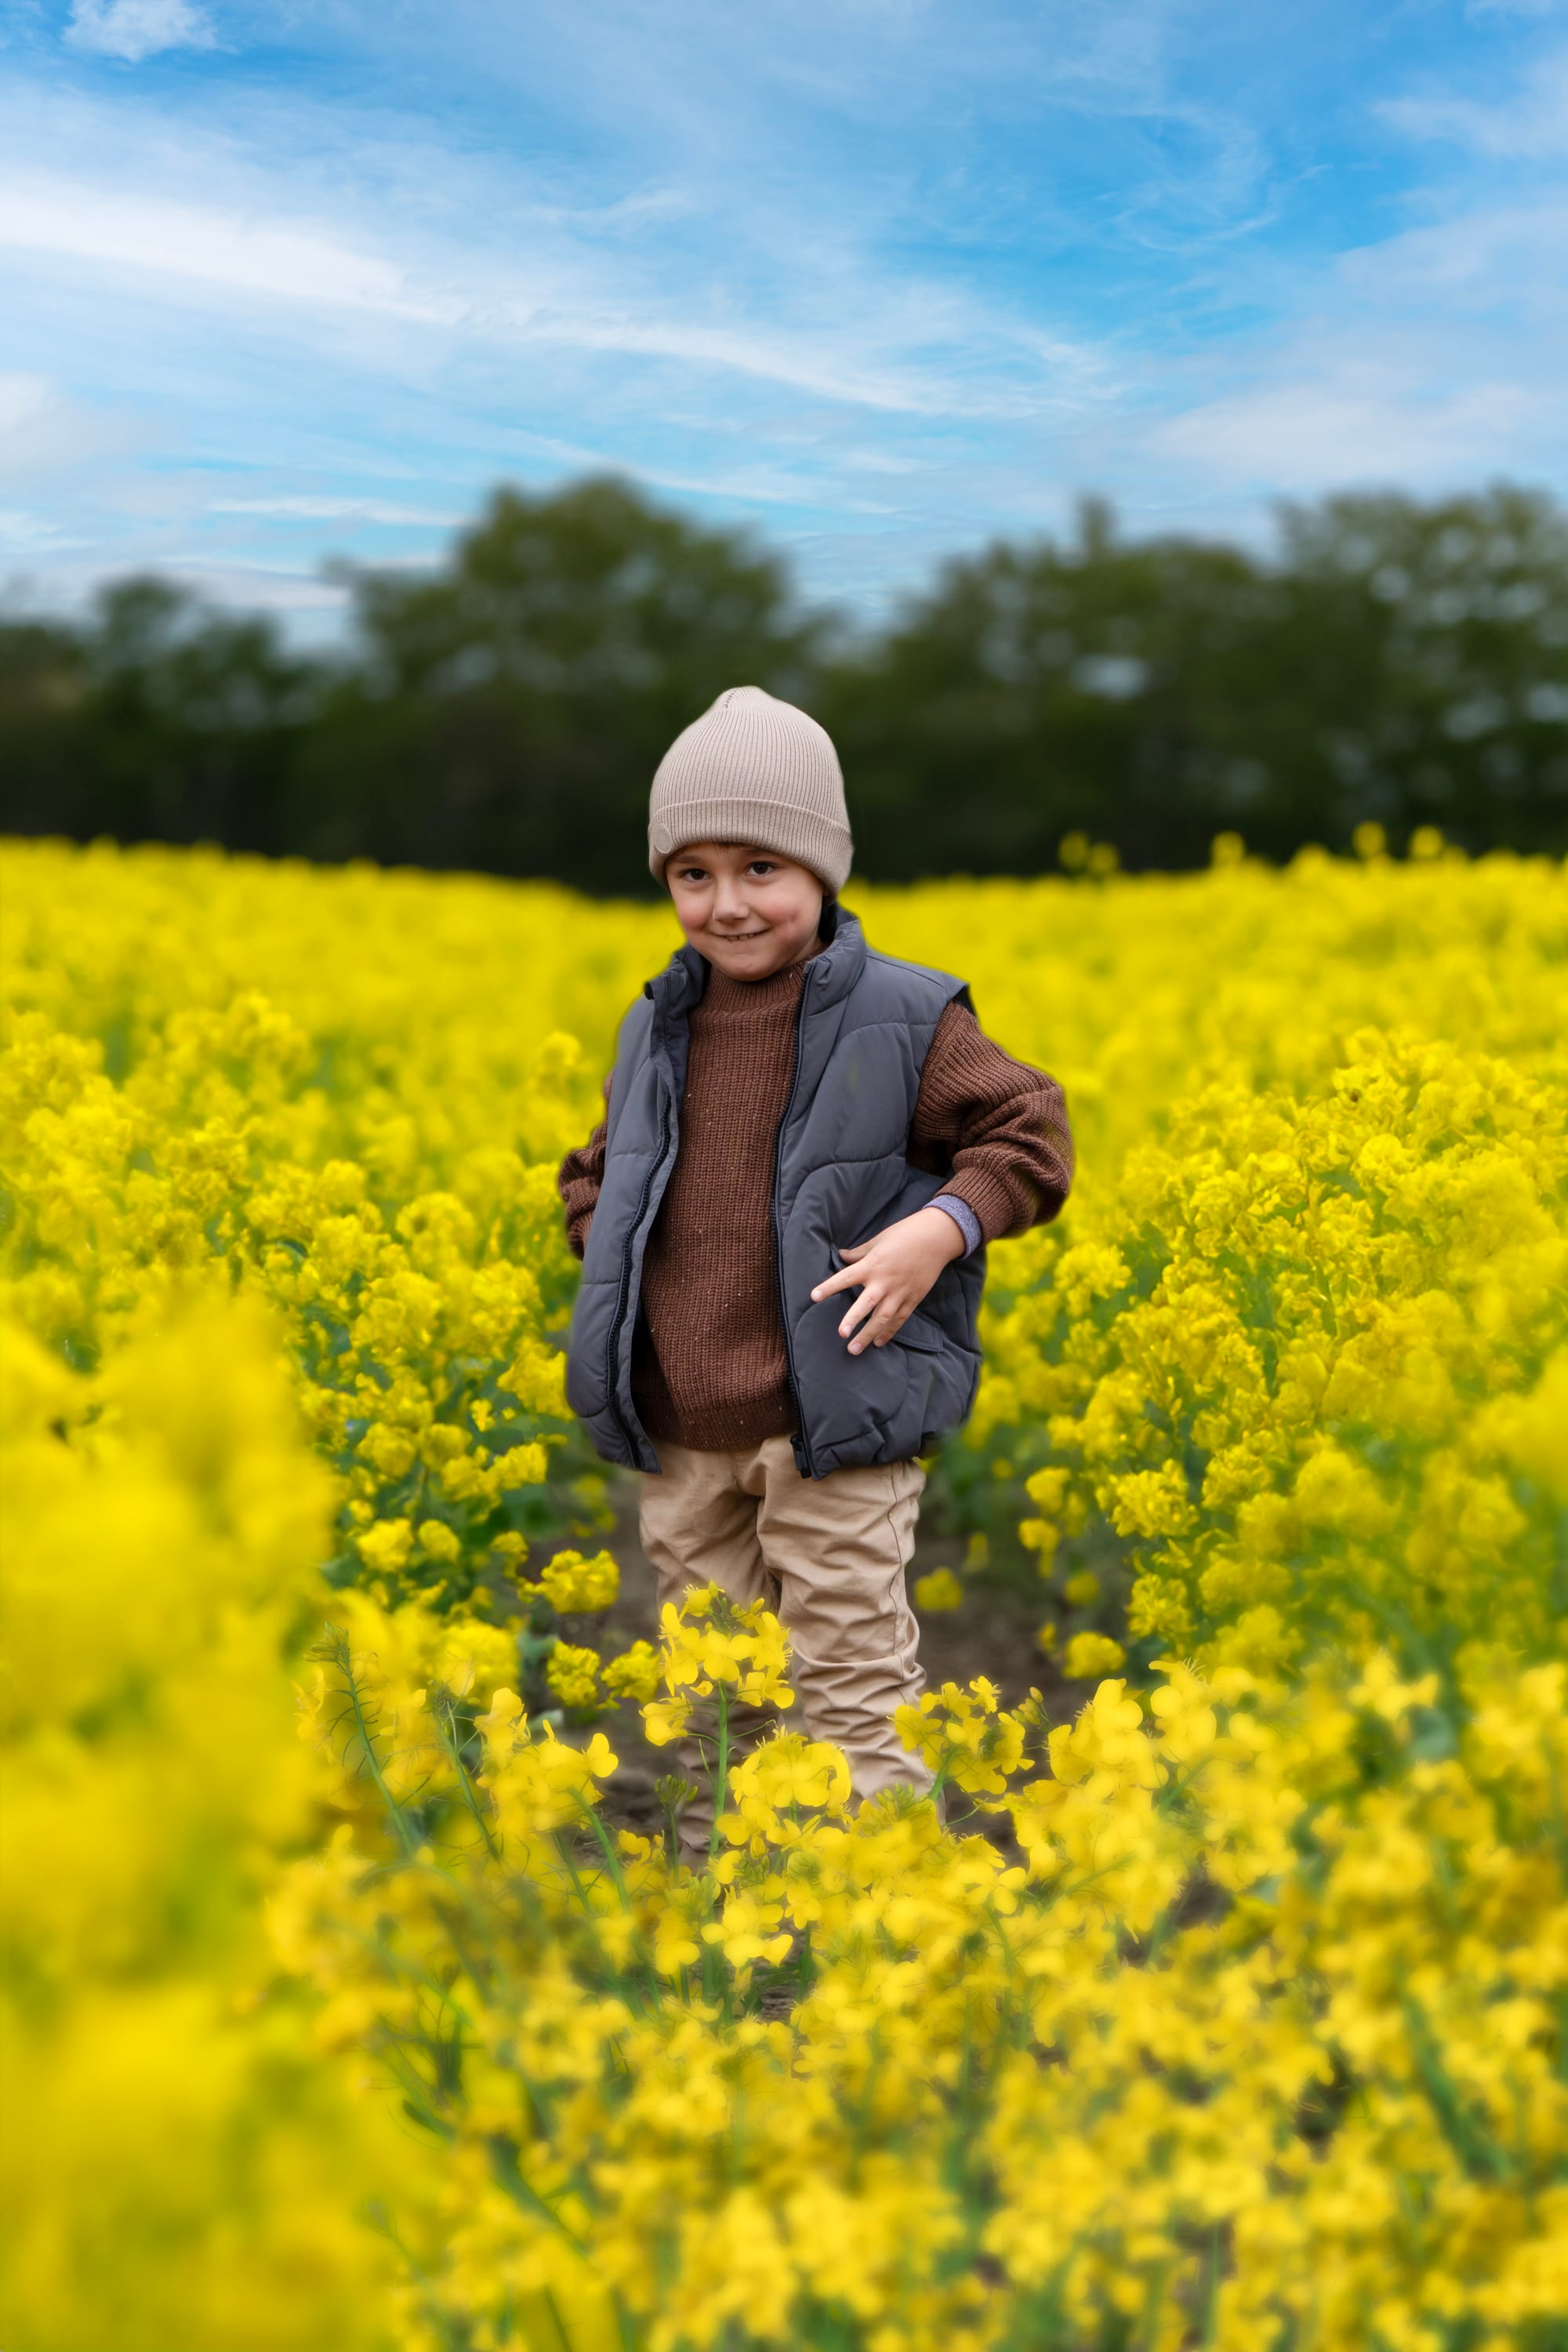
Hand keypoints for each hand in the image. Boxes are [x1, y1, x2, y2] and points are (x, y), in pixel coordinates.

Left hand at [809, 1206, 965, 1354]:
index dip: (829, 1287)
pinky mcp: (913, 1299)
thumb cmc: (905, 1234)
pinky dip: (889, 1332)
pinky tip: (879, 1342)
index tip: (814, 1297)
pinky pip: (899, 1319)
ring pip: (883, 1318)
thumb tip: (841, 1256)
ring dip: (868, 1335)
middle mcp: (884, 1281)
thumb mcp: (878, 1240)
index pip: (846, 1277)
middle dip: (853, 1320)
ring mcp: (900, 1292)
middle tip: (841, 1335)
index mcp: (872, 1264)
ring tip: (854, 1349)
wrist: (936, 1238)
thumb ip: (858, 1253)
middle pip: (866, 1305)